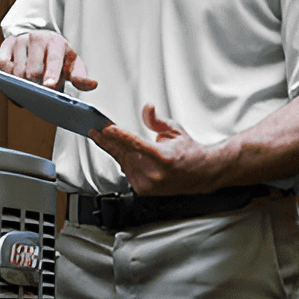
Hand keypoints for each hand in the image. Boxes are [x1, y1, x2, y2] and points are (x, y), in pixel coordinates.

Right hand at [0, 32, 96, 90]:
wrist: (41, 39)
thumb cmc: (59, 56)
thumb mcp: (73, 64)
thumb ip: (81, 77)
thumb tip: (93, 85)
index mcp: (56, 42)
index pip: (53, 59)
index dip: (51, 74)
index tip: (49, 87)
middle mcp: (37, 38)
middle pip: (32, 69)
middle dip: (35, 85)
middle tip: (39, 95)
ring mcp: (20, 40)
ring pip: (15, 70)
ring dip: (21, 85)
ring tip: (29, 90)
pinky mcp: (6, 44)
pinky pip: (1, 65)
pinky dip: (6, 78)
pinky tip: (15, 83)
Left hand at [89, 104, 215, 195]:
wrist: (201, 174)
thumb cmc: (189, 153)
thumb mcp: (175, 131)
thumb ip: (157, 120)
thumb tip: (147, 109)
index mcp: (163, 158)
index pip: (135, 144)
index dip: (119, 135)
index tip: (106, 129)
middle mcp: (154, 174)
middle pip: (124, 153)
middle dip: (110, 141)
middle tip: (97, 131)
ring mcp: (148, 184)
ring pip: (123, 162)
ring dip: (116, 150)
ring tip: (107, 139)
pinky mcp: (143, 189)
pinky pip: (126, 170)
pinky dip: (123, 160)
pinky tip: (122, 152)